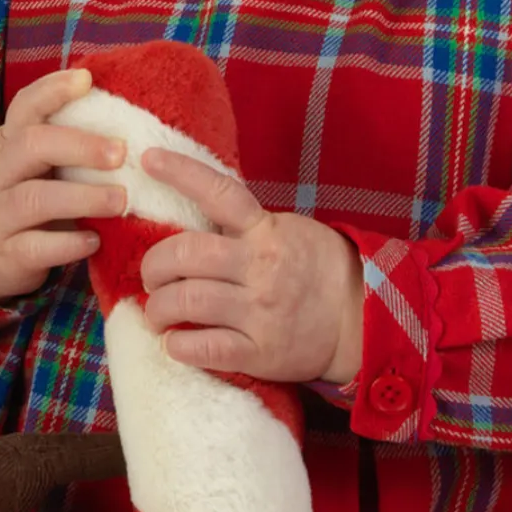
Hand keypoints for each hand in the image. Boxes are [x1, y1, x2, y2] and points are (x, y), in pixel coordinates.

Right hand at [0, 67, 128, 304]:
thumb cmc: (12, 198)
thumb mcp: (23, 165)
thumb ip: (57, 144)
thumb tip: (121, 119)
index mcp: (5, 144)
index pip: (24, 107)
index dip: (53, 90)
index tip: (87, 81)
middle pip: (32, 146)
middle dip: (81, 146)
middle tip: (121, 153)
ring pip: (36, 199)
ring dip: (84, 197)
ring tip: (121, 200)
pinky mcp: (7, 254)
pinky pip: (37, 248)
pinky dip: (69, 244)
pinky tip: (95, 241)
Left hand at [137, 147, 362, 382]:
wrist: (362, 320)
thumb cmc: (318, 270)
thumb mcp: (289, 231)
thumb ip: (246, 225)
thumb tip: (195, 217)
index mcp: (266, 231)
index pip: (219, 192)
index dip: (181, 172)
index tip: (149, 159)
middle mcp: (260, 267)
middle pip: (184, 254)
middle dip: (153, 266)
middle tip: (152, 278)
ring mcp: (259, 311)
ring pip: (186, 302)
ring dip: (158, 308)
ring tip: (158, 312)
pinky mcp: (259, 352)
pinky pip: (204, 347)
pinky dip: (178, 345)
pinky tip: (174, 342)